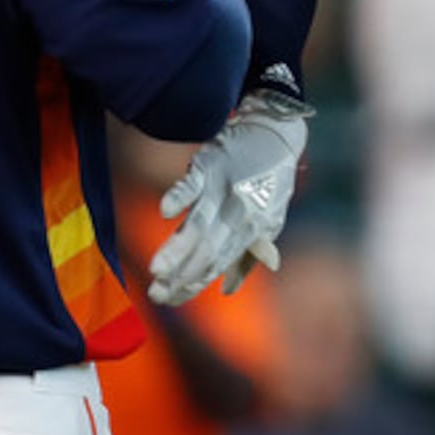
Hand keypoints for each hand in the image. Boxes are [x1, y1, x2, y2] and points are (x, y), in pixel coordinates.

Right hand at [146, 92, 309, 304]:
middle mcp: (236, 214)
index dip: (193, 283)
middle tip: (155, 294)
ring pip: (199, 224)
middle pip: (206, 250)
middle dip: (180, 275)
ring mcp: (221, 189)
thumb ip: (247, 256)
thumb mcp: (269, 222)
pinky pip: (193, 182)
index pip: (217, 264)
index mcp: (248, 231)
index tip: (170, 299)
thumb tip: (227, 291)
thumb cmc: (271, 182)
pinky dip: (180, 195)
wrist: (278, 135)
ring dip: (178, 248)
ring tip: (158, 270)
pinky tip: (166, 212)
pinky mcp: (209, 165)